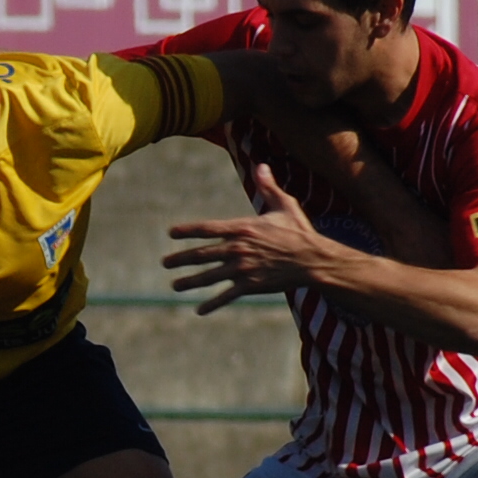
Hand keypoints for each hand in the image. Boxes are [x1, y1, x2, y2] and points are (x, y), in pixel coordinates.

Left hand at [163, 165, 330, 313]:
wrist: (312, 260)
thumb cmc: (299, 231)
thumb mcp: (284, 205)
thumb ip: (268, 188)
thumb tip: (261, 167)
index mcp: (242, 228)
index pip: (207, 228)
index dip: (187, 231)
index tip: (171, 234)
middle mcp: (237, 248)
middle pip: (202, 254)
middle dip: (181, 259)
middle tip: (165, 263)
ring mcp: (242, 268)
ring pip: (209, 276)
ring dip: (190, 282)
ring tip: (175, 285)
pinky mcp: (250, 285)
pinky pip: (226, 296)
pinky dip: (212, 304)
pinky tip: (200, 310)